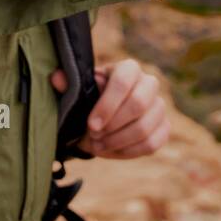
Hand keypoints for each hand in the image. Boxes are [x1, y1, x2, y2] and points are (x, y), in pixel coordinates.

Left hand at [49, 58, 168, 158]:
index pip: (123, 82)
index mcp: (128, 68)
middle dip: (113, 126)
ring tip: (97, 145)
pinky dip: (128, 152)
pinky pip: (152, 144)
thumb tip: (56, 78)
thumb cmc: (90, 97)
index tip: (91, 125)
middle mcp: (149, 83)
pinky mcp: (163, 127)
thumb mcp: (78, 90)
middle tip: (94, 136)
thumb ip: (67, 85)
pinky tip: (111, 150)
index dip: (107, 105)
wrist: (104, 114)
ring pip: (145, 128)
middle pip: (139, 104)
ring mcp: (159, 105)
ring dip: (118, 142)